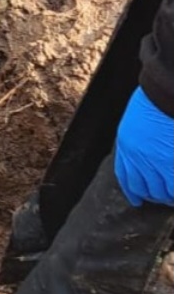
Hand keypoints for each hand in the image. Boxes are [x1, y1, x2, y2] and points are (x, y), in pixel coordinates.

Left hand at [115, 86, 173, 206]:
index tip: (136, 199)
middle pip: (141, 186)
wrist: (165, 93)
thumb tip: (149, 150)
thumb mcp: (137, 119)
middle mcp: (135, 156)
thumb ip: (138, 137)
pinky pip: (173, 189)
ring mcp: (153, 162)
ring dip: (167, 197)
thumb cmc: (156, 101)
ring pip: (159, 191)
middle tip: (161, 200)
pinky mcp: (170, 166)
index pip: (124, 174)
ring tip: (172, 199)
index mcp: (125, 143)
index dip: (130, 190)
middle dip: (151, 196)